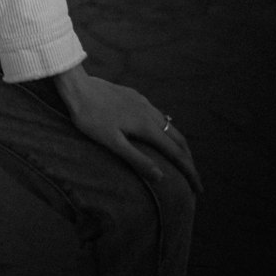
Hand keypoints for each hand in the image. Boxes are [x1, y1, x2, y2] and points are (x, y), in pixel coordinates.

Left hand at [54, 66, 202, 193]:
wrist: (77, 86)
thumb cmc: (90, 117)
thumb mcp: (112, 142)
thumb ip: (137, 158)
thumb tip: (161, 177)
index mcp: (147, 126)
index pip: (176, 153)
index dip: (189, 171)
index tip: (198, 189)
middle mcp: (149, 112)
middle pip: (178, 138)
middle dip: (188, 159)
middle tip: (193, 178)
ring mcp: (142, 102)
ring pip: (168, 125)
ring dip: (177, 144)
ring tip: (179, 159)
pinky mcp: (134, 96)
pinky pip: (157, 115)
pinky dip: (165, 130)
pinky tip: (157, 134)